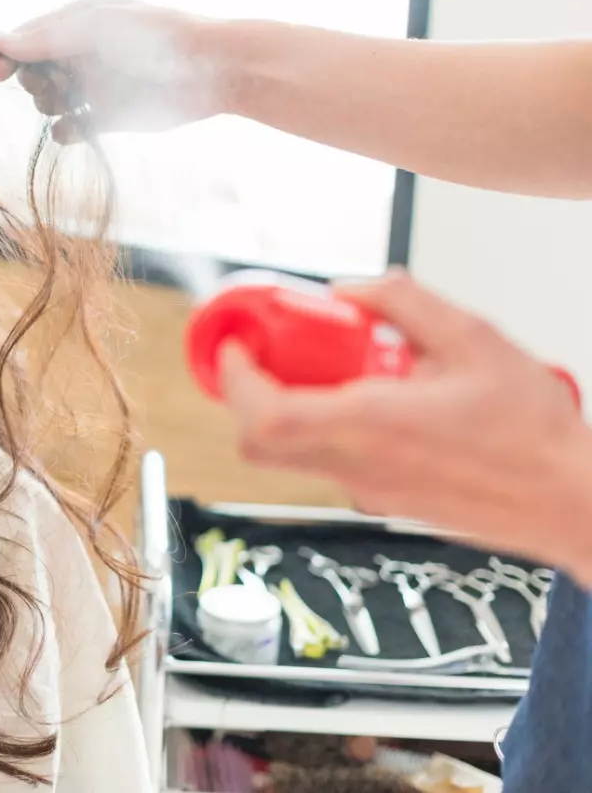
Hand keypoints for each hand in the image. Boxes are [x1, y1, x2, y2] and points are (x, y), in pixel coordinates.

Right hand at [0, 0, 221, 139]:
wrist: (210, 71)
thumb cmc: (154, 38)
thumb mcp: (97, 27)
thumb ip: (48, 37)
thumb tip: (1, 43)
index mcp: (79, 23)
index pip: (30, 38)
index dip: (10, 55)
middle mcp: (82, 54)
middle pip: (35, 71)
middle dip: (34, 80)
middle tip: (51, 85)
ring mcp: (94, 86)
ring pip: (50, 101)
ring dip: (50, 104)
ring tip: (68, 101)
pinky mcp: (107, 117)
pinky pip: (72, 128)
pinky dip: (66, 131)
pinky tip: (73, 127)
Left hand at [218, 270, 591, 585]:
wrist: (572, 501)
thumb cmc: (533, 432)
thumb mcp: (473, 338)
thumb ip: (402, 303)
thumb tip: (351, 290)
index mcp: (370, 425)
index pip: (264, 415)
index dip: (235, 379)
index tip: (234, 347)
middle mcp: (358, 465)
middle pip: (259, 444)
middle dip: (246, 396)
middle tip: (264, 357)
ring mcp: (368, 491)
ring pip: (291, 455)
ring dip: (286, 410)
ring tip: (328, 369)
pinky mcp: (384, 502)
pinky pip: (329, 463)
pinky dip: (324, 428)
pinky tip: (372, 399)